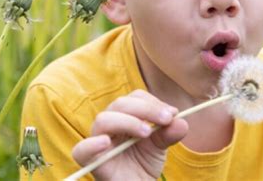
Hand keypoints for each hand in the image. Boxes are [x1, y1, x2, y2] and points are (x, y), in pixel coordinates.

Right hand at [72, 89, 188, 179]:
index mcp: (124, 116)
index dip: (152, 102)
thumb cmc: (143, 164)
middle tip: (165, 119)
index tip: (172, 113)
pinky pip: (81, 150)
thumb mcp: (160, 147)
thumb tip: (181, 122)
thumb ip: (169, 133)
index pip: (134, 98)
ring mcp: (98, 141)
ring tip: (146, 133)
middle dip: (145, 109)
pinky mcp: (90, 161)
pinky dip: (92, 144)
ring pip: (104, 119)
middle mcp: (110, 124)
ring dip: (127, 121)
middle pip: (120, 104)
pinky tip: (105, 143)